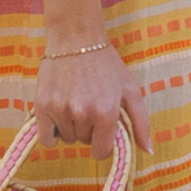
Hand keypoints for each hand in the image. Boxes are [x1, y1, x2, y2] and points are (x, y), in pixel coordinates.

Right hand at [35, 41, 153, 161]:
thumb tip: (148, 151)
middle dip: (89, 129)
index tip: (102, 128)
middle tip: (90, 105)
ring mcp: (61, 110)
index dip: (103, 142)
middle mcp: (83, 114)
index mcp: (106, 112)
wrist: (76, 38)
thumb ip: (141, 122)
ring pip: (67, 138)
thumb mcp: (130, 90)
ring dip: (71, 127)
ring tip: (75, 102)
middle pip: (84, 142)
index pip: (102, 152)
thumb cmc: (106, 64)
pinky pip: (46, 137)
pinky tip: (59, 113)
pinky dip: (52, 131)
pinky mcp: (42, 105)